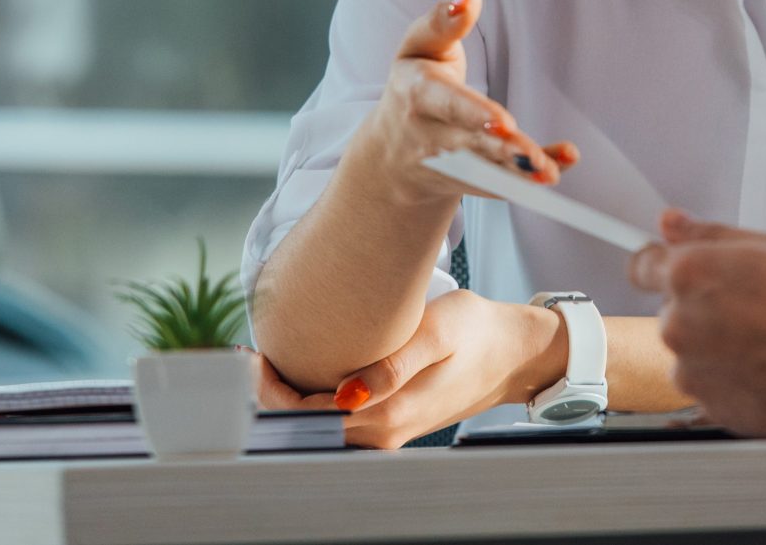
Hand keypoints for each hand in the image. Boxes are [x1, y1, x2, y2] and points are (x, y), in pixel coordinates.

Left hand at [248, 290, 565, 449]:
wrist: (515, 353)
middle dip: (272, 395)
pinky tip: (308, 368)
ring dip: (291, 397)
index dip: (271, 393)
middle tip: (251, 352)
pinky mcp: (392, 420)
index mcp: (388, 416)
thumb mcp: (439, 332)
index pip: (308, 418)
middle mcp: (383, 433)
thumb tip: (347, 392)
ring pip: (321, 425)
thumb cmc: (478, 333)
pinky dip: (314, 398)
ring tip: (269, 358)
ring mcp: (387, 431)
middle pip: (308, 426)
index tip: (253, 357)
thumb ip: (393, 363)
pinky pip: (339, 418)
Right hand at [357, 0, 579, 206]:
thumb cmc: (414, 83)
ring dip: (520, 172)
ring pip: (488, 171)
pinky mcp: (471, 182)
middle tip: (533, 157)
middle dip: (503, 152)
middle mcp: (432, 135)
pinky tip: (559, 168)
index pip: (447, 103)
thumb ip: (443, 23)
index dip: (475, 114)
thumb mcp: (418, 47)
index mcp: (417, 93)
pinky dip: (530, 179)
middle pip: (472, 145)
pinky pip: (502, 184)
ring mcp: (452, 165)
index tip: (503, 123)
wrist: (391, 152)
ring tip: (550, 171)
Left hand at [629, 210, 765, 437]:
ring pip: (692, 349)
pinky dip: (728, 377)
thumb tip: (672, 222)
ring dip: (715, 345)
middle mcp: (679, 322)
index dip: (660, 263)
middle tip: (753, 305)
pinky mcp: (707, 406)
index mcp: (691, 273)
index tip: (668, 268)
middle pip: (674, 308)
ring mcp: (691, 369)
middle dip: (703, 306)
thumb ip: (710, 232)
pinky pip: (708, 384)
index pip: (644, 264)